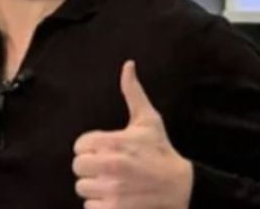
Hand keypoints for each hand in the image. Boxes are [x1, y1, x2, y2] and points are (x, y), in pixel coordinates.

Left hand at [73, 61, 193, 207]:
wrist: (181, 187)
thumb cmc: (161, 151)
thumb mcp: (149, 120)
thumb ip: (133, 92)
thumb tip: (128, 65)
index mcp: (116, 142)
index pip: (80, 145)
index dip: (90, 147)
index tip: (102, 149)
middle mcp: (112, 166)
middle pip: (78, 166)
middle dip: (90, 166)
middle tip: (105, 166)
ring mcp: (113, 190)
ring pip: (82, 187)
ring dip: (94, 186)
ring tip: (111, 182)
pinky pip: (89, 207)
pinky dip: (99, 204)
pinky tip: (113, 197)